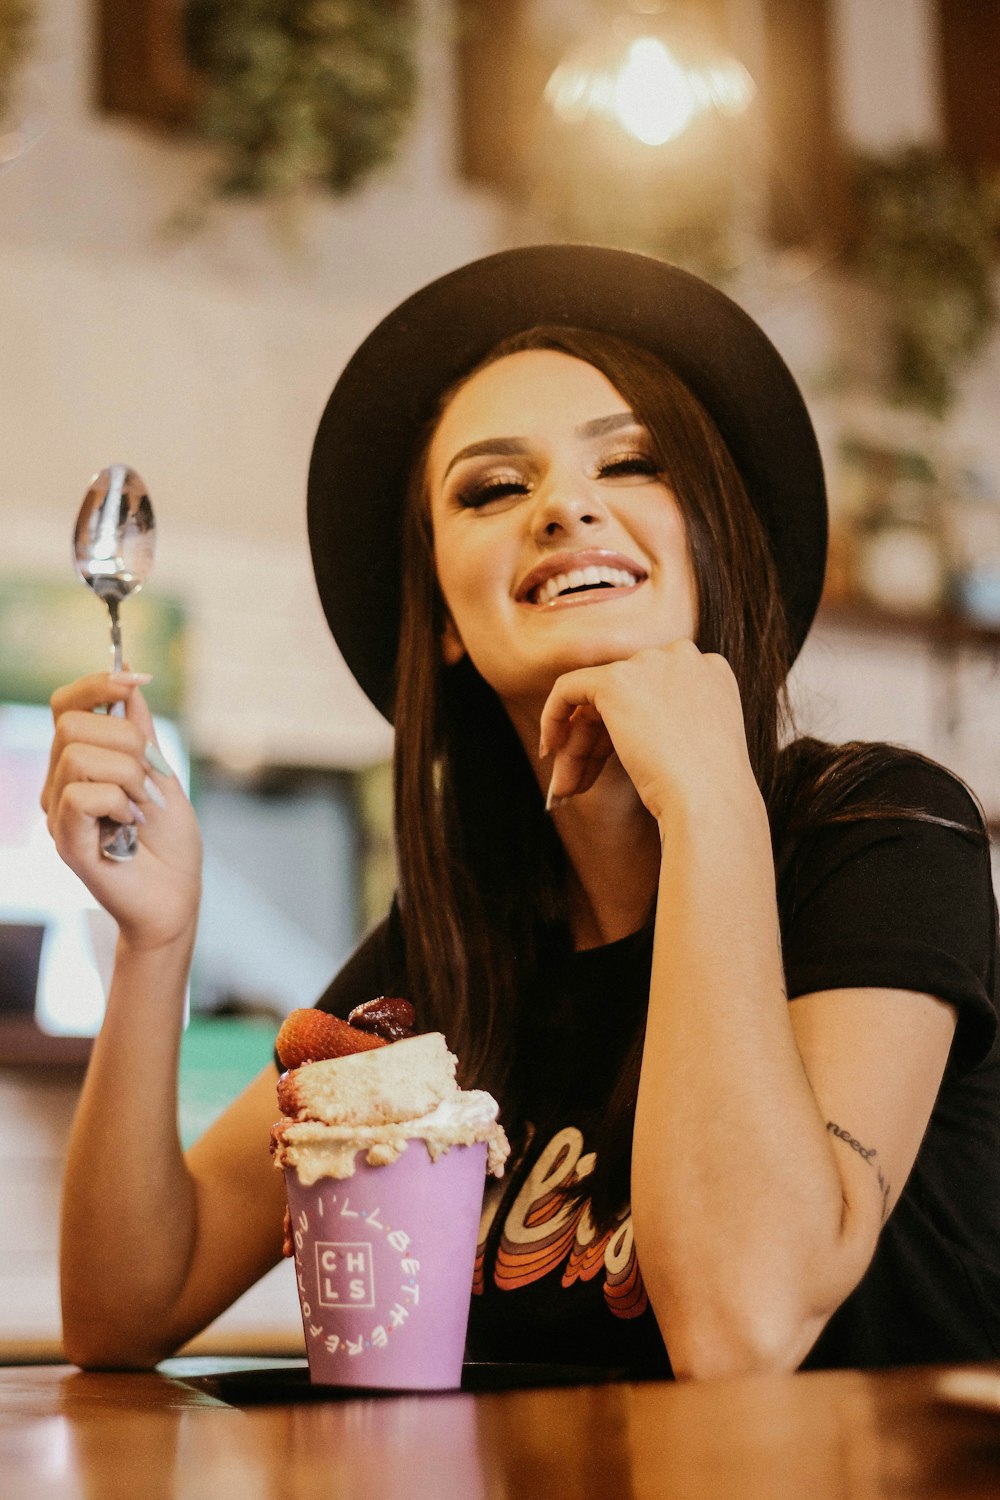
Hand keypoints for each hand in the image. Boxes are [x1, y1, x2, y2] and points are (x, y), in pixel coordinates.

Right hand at [42, 672, 201, 948]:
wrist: (177, 895)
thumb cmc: (170, 842)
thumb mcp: (163, 773)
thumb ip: (141, 733)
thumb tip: (130, 684)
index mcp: (81, 763)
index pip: (66, 705)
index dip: (98, 684)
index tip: (138, 679)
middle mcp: (60, 784)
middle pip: (73, 724)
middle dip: (127, 741)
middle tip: (152, 778)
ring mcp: (59, 813)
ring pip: (77, 756)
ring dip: (127, 775)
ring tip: (145, 805)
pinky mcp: (67, 841)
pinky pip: (81, 797)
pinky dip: (118, 802)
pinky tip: (133, 824)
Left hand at [538, 641, 759, 827]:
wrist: (710, 799)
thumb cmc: (710, 790)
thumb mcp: (699, 745)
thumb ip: (669, 723)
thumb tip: (622, 731)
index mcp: (710, 671)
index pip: (655, 694)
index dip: (629, 728)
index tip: (614, 760)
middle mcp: (682, 658)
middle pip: (624, 697)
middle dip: (597, 742)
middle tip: (579, 782)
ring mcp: (649, 665)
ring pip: (597, 702)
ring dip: (579, 748)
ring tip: (566, 789)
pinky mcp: (616, 680)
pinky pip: (569, 689)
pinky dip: (554, 717)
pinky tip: (551, 751)